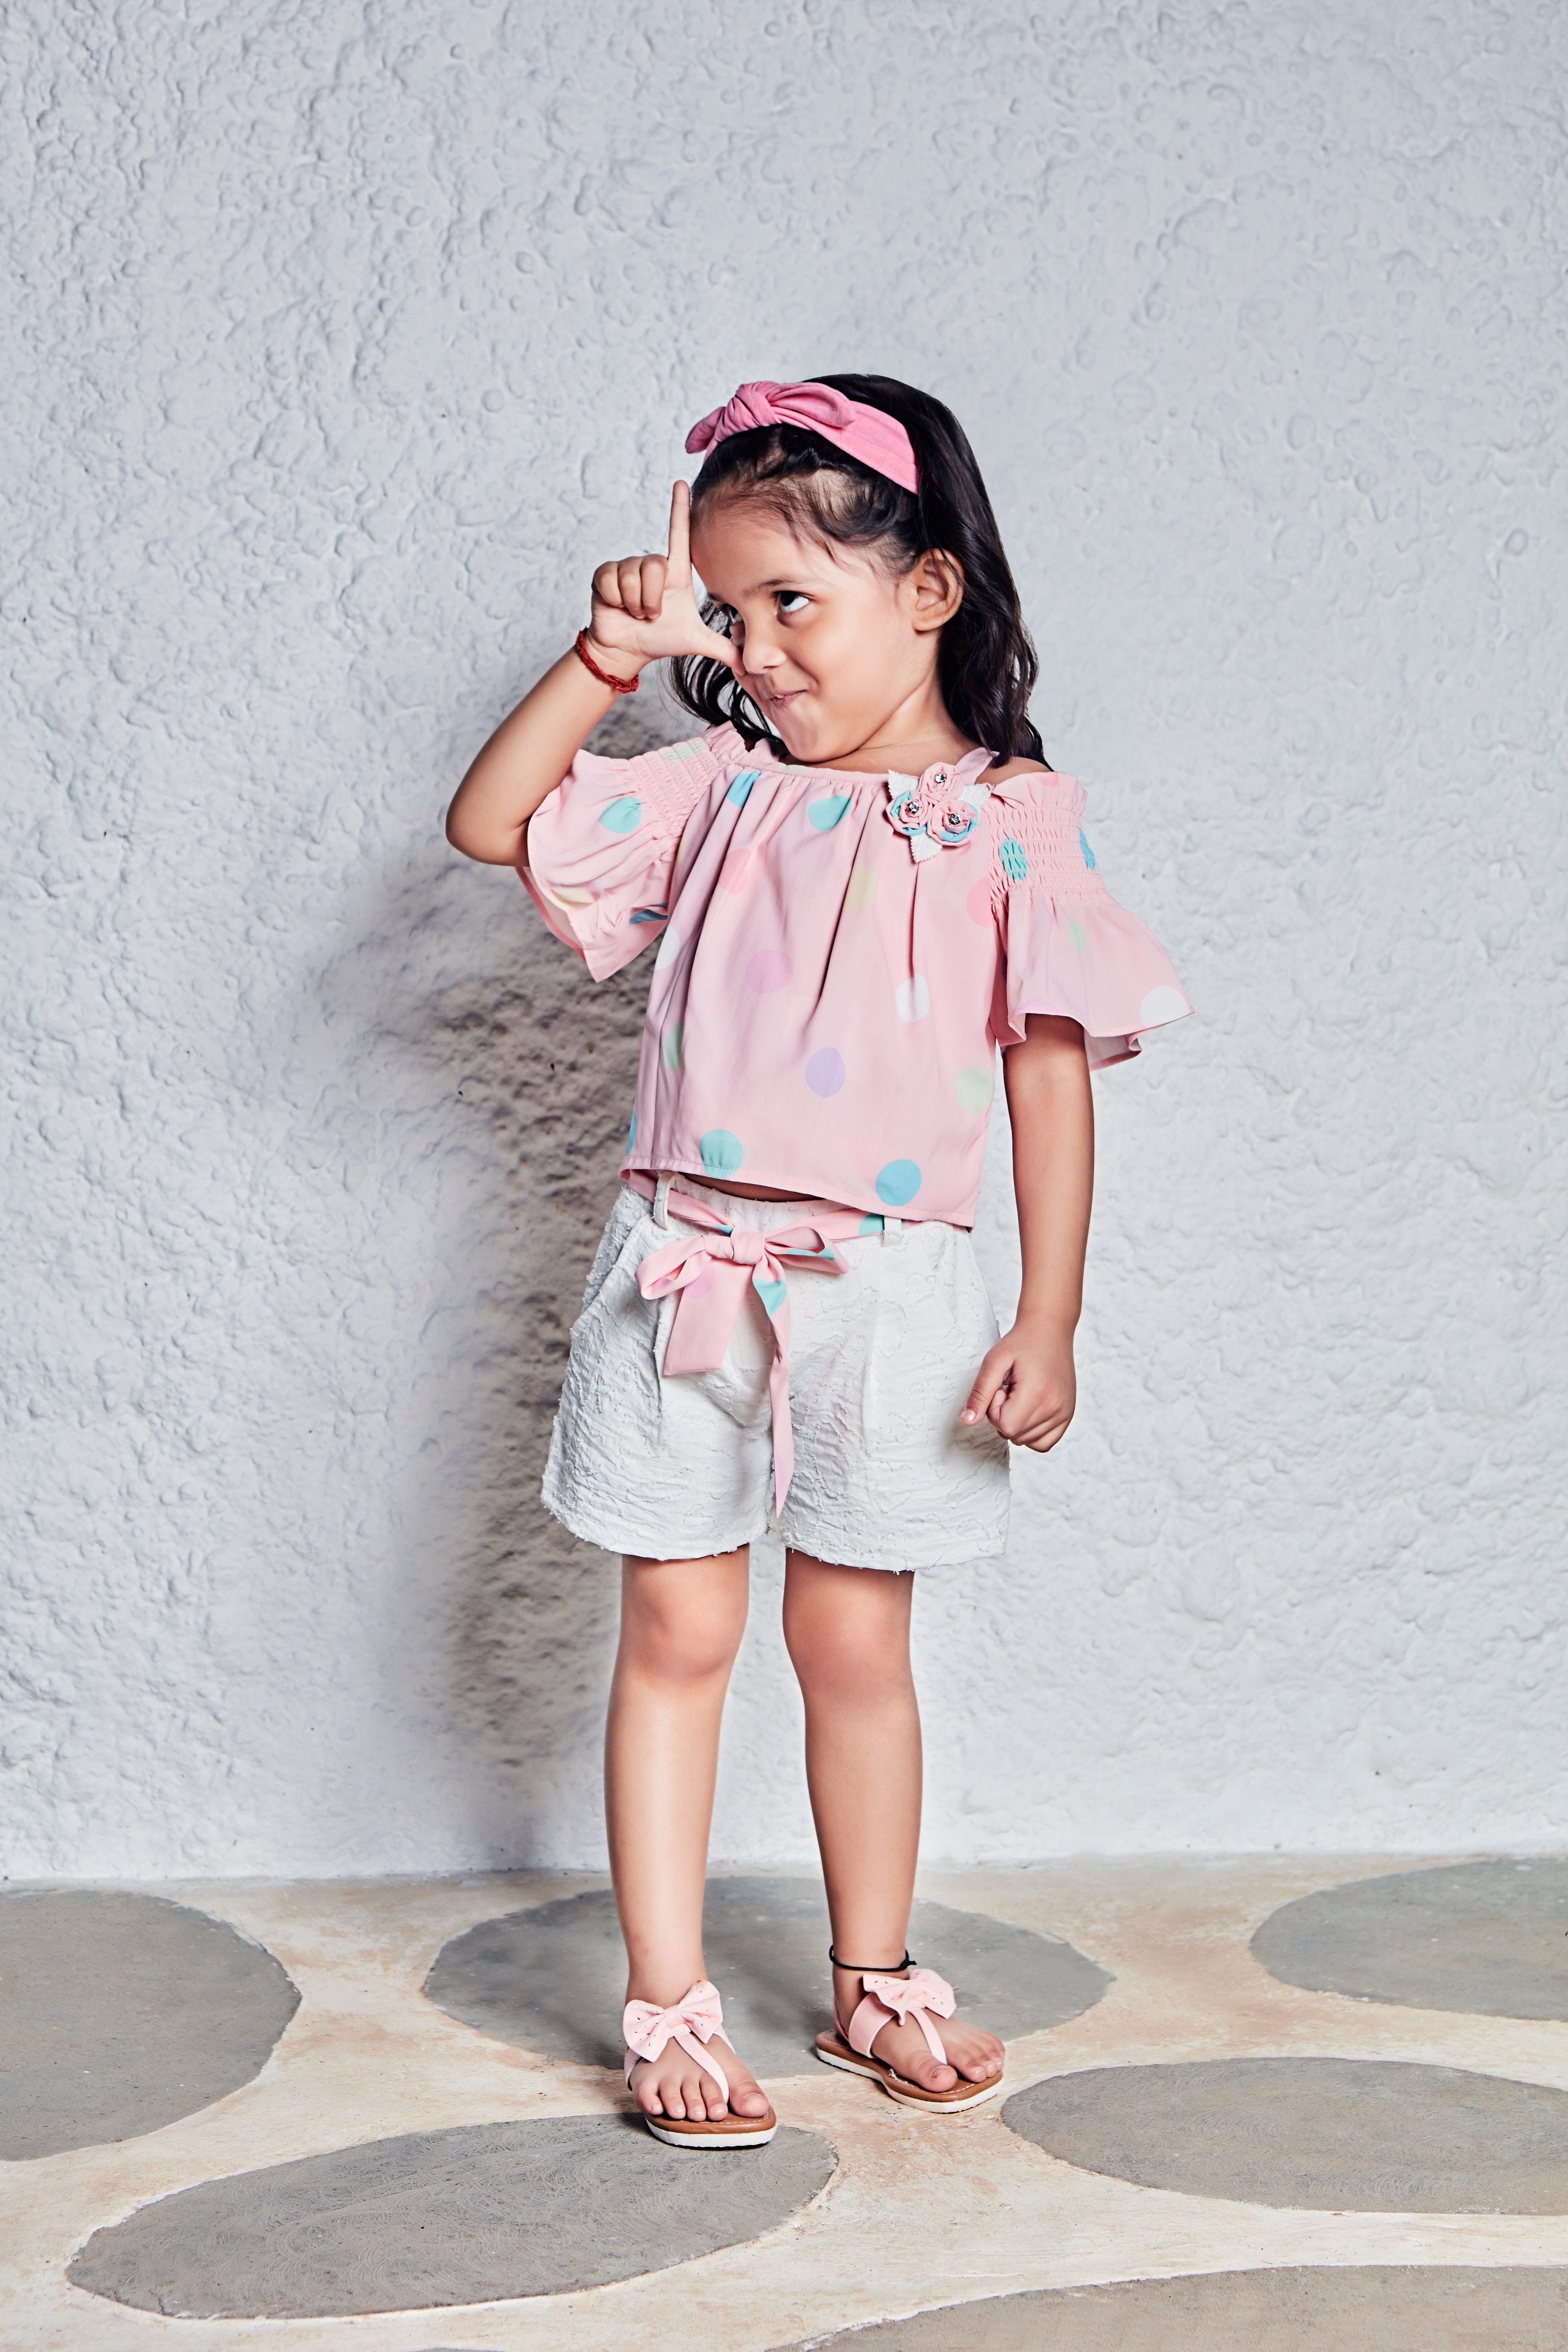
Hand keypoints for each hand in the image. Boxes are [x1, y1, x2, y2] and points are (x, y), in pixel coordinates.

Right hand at [586, 480, 738, 672]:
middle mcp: (651, 565)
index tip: (682, 483)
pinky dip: (616, 601)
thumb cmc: (659, 639)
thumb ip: (724, 648)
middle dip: (652, 600)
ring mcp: (626, 567)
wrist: (627, 650)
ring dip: (635, 603)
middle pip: (654, 566)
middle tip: (651, 615)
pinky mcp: (604, 574)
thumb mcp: (695, 641)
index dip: (680, 509)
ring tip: (636, 612)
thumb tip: (750, 661)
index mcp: (674, 573)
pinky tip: (617, 607)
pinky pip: (611, 581)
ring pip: (632, 577)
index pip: (679, 534)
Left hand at [960, 1314, 1075, 1451]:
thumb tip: (967, 1421)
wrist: (1049, 1330)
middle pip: (1015, 1435)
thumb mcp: (994, 1362)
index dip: (995, 1409)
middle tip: (1011, 1389)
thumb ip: (980, 1393)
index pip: (1005, 1426)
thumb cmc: (1021, 1343)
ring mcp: (1065, 1414)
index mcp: (1038, 1393)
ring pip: (1027, 1441)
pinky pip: (1044, 1444)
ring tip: (1022, 1395)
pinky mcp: (1068, 1416)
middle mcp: (1056, 1407)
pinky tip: (1028, 1410)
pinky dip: (1031, 1433)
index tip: (1002, 1388)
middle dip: (1004, 1416)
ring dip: (1017, 1423)